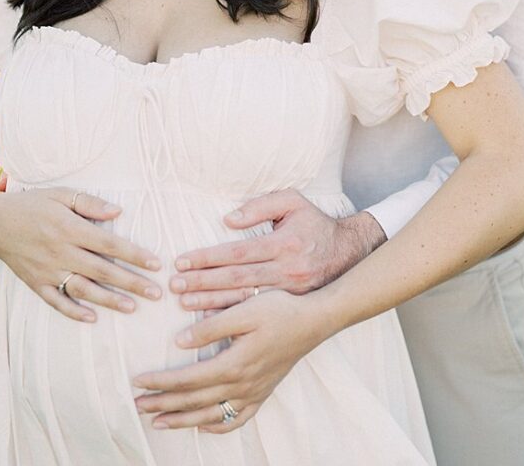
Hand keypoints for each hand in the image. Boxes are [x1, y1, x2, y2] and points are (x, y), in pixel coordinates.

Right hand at [0, 186, 161, 321]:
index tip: (156, 264)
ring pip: (83, 289)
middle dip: (131, 282)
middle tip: (156, 293)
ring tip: (133, 307)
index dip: (134, 255)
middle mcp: (60, 252)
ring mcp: (47, 271)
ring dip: (109, 300)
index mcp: (69, 228)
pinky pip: (56, 302)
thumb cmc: (33, 203)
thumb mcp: (60, 194)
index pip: (109, 245)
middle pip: (102, 270)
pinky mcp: (35, 284)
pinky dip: (73, 312)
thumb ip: (89, 202)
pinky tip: (93, 318)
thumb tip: (118, 212)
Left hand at [134, 289, 330, 431]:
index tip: (138, 381)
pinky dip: (216, 425)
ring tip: (159, 421)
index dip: (161, 382)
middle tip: (138, 404)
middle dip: (163, 404)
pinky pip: (236, 419)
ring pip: (211, 415)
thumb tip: (180, 342)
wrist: (313, 321)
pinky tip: (202, 423)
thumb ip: (210, 327)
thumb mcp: (244, 310)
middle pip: (194, 401)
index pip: (188, 379)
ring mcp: (253, 393)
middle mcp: (242, 385)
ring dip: (182, 419)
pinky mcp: (263, 393)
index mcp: (233, 364)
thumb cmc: (279, 310)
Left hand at [170, 189, 385, 311]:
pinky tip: (209, 322)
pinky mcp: (290, 307)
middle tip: (174, 287)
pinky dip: (232, 319)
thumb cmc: (315, 223)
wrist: (350, 254)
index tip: (181, 262)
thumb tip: (229, 219)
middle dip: (202, 284)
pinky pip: (257, 315)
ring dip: (211, 303)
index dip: (207, 258)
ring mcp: (289, 294)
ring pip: (244, 302)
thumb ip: (261, 205)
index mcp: (284, 245)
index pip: (237, 253)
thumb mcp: (293, 202)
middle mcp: (286, 272)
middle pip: (236, 280)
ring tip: (184, 304)